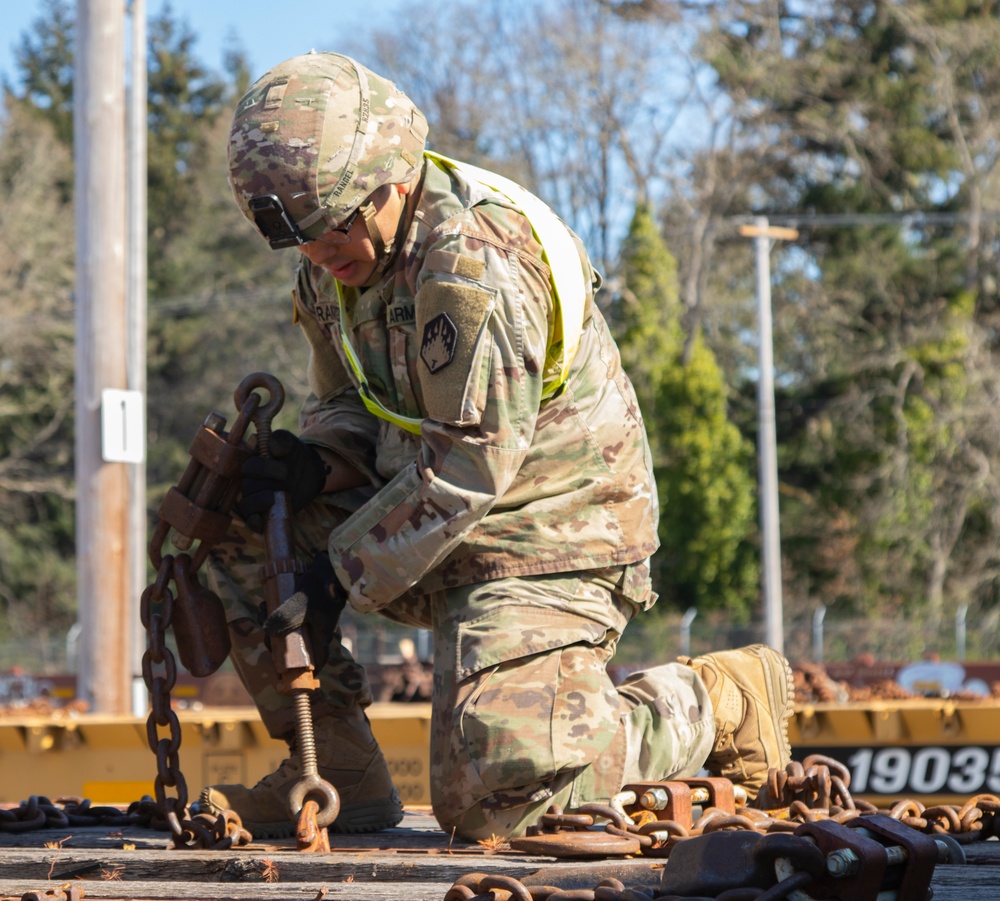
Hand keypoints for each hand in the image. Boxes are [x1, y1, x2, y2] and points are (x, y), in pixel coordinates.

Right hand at [237, 430, 328, 530]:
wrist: (308, 472)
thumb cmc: (294, 455)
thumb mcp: (291, 443)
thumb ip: (282, 440)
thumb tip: (274, 447)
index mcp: (253, 463)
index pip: (249, 468)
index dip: (265, 469)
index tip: (284, 470)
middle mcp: (250, 481)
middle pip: (248, 487)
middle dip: (266, 486)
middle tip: (285, 481)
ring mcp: (255, 498)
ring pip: (246, 505)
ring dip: (259, 503)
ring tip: (274, 498)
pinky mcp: (262, 513)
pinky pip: (251, 521)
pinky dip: (254, 523)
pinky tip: (261, 523)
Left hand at [263, 552, 345, 669]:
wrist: (332, 565)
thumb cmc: (320, 588)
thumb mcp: (301, 605)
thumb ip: (285, 618)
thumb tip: (267, 631)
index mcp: (321, 636)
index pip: (316, 662)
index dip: (304, 673)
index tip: (286, 678)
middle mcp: (319, 630)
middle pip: (297, 645)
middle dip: (276, 641)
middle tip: (264, 633)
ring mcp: (315, 618)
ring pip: (291, 628)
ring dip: (274, 623)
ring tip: (263, 610)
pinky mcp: (310, 605)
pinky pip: (291, 614)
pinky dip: (278, 611)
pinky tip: (268, 601)